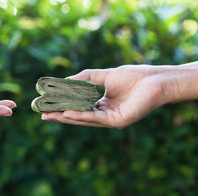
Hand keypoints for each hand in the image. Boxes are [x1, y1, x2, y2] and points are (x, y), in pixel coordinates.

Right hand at [41, 65, 172, 127]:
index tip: (47, 104)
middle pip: (78, 116)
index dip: (63, 106)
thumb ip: (85, 78)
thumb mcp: (103, 75)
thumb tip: (65, 81)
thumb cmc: (133, 76)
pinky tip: (68, 114)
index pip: (79, 107)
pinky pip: (96, 119)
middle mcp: (105, 114)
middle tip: (42, 114)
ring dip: (66, 117)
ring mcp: (111, 119)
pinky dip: (81, 116)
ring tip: (50, 115)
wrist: (154, 80)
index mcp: (102, 105)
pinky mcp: (118, 121)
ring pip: (85, 119)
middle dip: (60, 115)